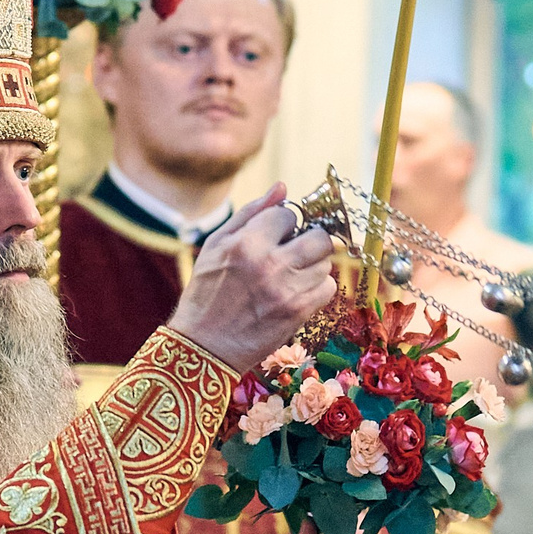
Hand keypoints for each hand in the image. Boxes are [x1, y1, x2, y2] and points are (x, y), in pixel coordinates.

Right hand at [165, 185, 337, 374]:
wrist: (204, 345)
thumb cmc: (206, 293)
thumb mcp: (216, 245)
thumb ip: (250, 213)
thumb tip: (282, 188)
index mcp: (246, 242)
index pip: (288, 214)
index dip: (284, 225)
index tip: (275, 237)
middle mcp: (269, 263)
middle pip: (319, 237)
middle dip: (310, 241)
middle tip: (295, 252)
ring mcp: (287, 289)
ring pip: (325, 262)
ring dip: (313, 266)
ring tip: (290, 276)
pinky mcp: (298, 312)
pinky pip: (328, 288)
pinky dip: (317, 288)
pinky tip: (297, 293)